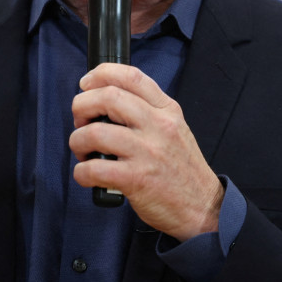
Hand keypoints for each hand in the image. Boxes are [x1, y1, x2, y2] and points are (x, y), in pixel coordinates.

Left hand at [69, 63, 222, 240]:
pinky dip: (81, 172)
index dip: (100, 74)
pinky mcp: (137, 180)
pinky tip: (87, 175)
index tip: (86, 85)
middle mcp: (158, 126)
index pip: (130, 76)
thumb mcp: (174, 128)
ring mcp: (148, 152)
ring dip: (78, 141)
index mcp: (167, 110)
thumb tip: (105, 101)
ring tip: (84, 152)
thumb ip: (147, 111)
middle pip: (108, 97)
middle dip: (81, 107)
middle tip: (80, 122)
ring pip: (95, 132)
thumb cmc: (181, 169)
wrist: (203, 207)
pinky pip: (95, 169)